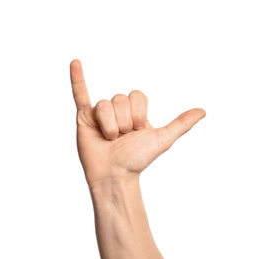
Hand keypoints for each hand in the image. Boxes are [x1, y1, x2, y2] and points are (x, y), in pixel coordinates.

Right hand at [70, 59, 205, 186]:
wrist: (115, 175)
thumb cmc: (137, 160)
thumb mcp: (162, 140)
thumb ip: (180, 124)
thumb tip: (202, 111)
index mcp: (135, 112)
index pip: (138, 95)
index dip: (139, 113)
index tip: (138, 131)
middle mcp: (118, 110)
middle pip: (121, 99)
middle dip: (124, 121)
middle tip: (121, 137)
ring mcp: (100, 113)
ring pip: (105, 104)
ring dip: (110, 125)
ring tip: (109, 139)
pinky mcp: (85, 117)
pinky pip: (79, 94)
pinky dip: (76, 78)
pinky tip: (75, 63)